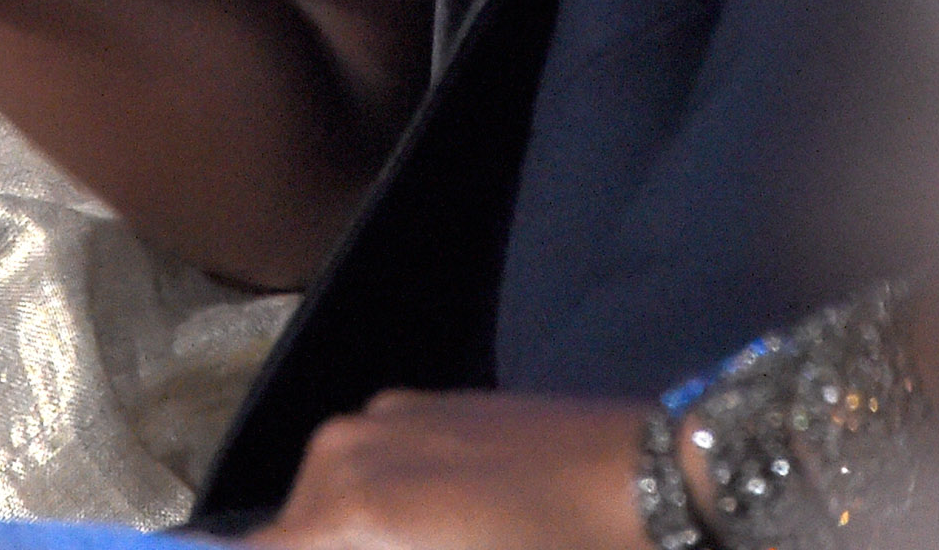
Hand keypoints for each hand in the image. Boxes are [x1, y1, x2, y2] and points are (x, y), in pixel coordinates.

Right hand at [250, 392, 651, 549]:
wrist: (644, 483)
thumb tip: (341, 545)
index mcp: (346, 516)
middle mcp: (344, 453)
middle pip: (294, 537)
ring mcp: (385, 417)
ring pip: (331, 506)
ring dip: (352, 543)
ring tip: (433, 549)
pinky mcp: (425, 402)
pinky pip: (371, 470)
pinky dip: (384, 511)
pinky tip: (448, 535)